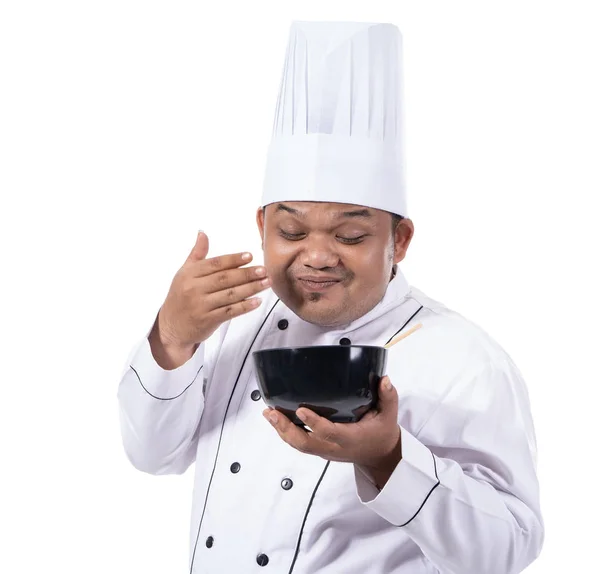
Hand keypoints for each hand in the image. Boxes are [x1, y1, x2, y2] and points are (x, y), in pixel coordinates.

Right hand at [155, 231, 270, 347]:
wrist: (171, 327)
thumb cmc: (180, 298)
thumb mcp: (184, 273)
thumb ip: (197, 254)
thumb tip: (202, 233)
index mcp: (189, 274)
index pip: (215, 264)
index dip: (233, 259)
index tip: (250, 256)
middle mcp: (194, 288)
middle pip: (225, 278)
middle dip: (247, 273)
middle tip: (263, 270)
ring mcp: (201, 305)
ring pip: (230, 294)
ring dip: (251, 288)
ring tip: (266, 282)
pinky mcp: (208, 320)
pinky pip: (230, 311)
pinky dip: (245, 306)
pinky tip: (257, 301)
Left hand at [263, 376, 401, 487]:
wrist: (379, 456)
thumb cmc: (382, 432)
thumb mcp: (389, 415)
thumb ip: (388, 397)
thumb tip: (384, 379)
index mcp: (351, 439)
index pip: (330, 433)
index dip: (314, 423)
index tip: (301, 409)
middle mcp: (335, 447)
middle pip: (306, 444)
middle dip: (287, 429)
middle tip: (273, 413)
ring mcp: (325, 450)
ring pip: (299, 445)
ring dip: (281, 430)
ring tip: (268, 413)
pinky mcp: (320, 449)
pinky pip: (299, 444)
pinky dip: (286, 432)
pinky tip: (275, 419)